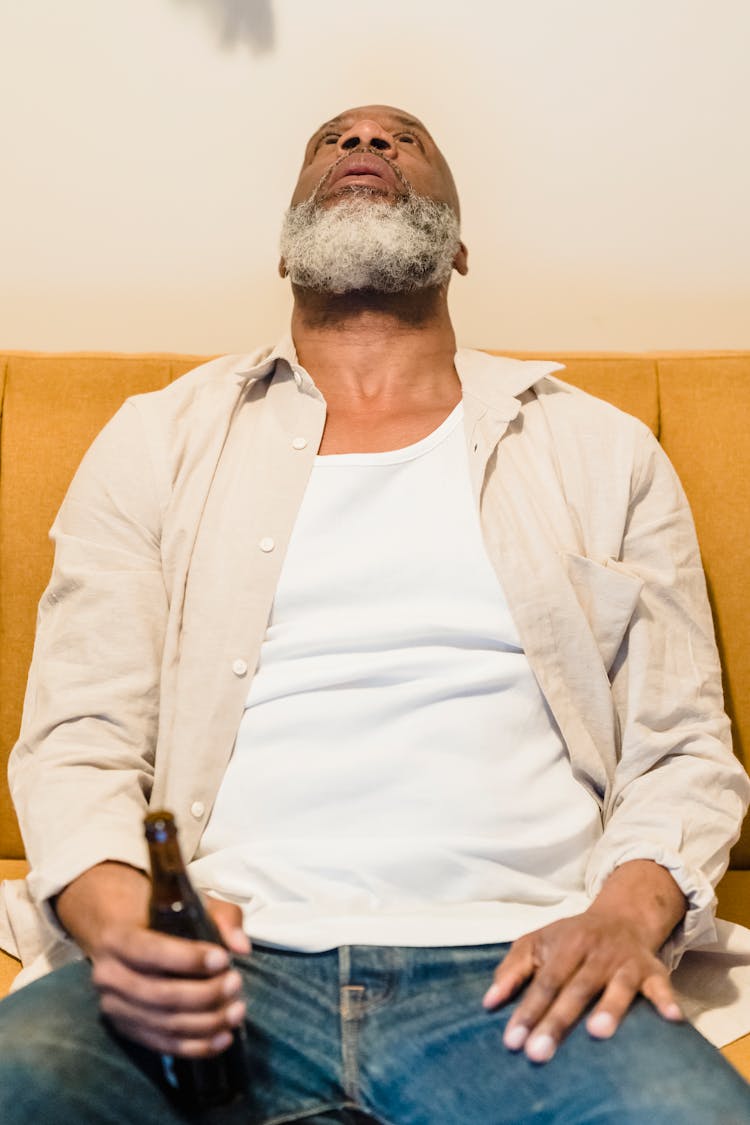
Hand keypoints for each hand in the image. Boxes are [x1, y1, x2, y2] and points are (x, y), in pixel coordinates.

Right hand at [91, 895, 250, 1058]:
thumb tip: (241, 947)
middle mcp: (108, 976)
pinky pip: (164, 1044)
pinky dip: (197, 1046)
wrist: (117, 935)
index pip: (151, 953)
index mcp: (116, 939)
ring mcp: (114, 1008)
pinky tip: (224, 1038)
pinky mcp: (127, 1030)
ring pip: (165, 1024)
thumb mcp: (189, 904)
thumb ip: (219, 918)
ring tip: (237, 1011)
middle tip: (236, 983)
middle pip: (160, 994)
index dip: (188, 959)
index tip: (223, 959)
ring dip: (206, 1022)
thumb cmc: (158, 917)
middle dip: (204, 993)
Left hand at [482, 911, 682, 1063]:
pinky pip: (661, 985)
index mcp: (565, 946)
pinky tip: (670, 1018)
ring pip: (617, 986)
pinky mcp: (652, 970)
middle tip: (539, 1053)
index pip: (543, 982)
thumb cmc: (571, 937)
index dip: (527, 1011)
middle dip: (556, 1022)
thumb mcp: (536, 942)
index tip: (513, 1041)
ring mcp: (624, 962)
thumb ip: (512, 969)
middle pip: (575, 989)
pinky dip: (665, 1000)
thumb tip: (488, 1002)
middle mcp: (595, 953)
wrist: (621, 915)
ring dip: (609, 1008)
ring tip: (597, 1033)